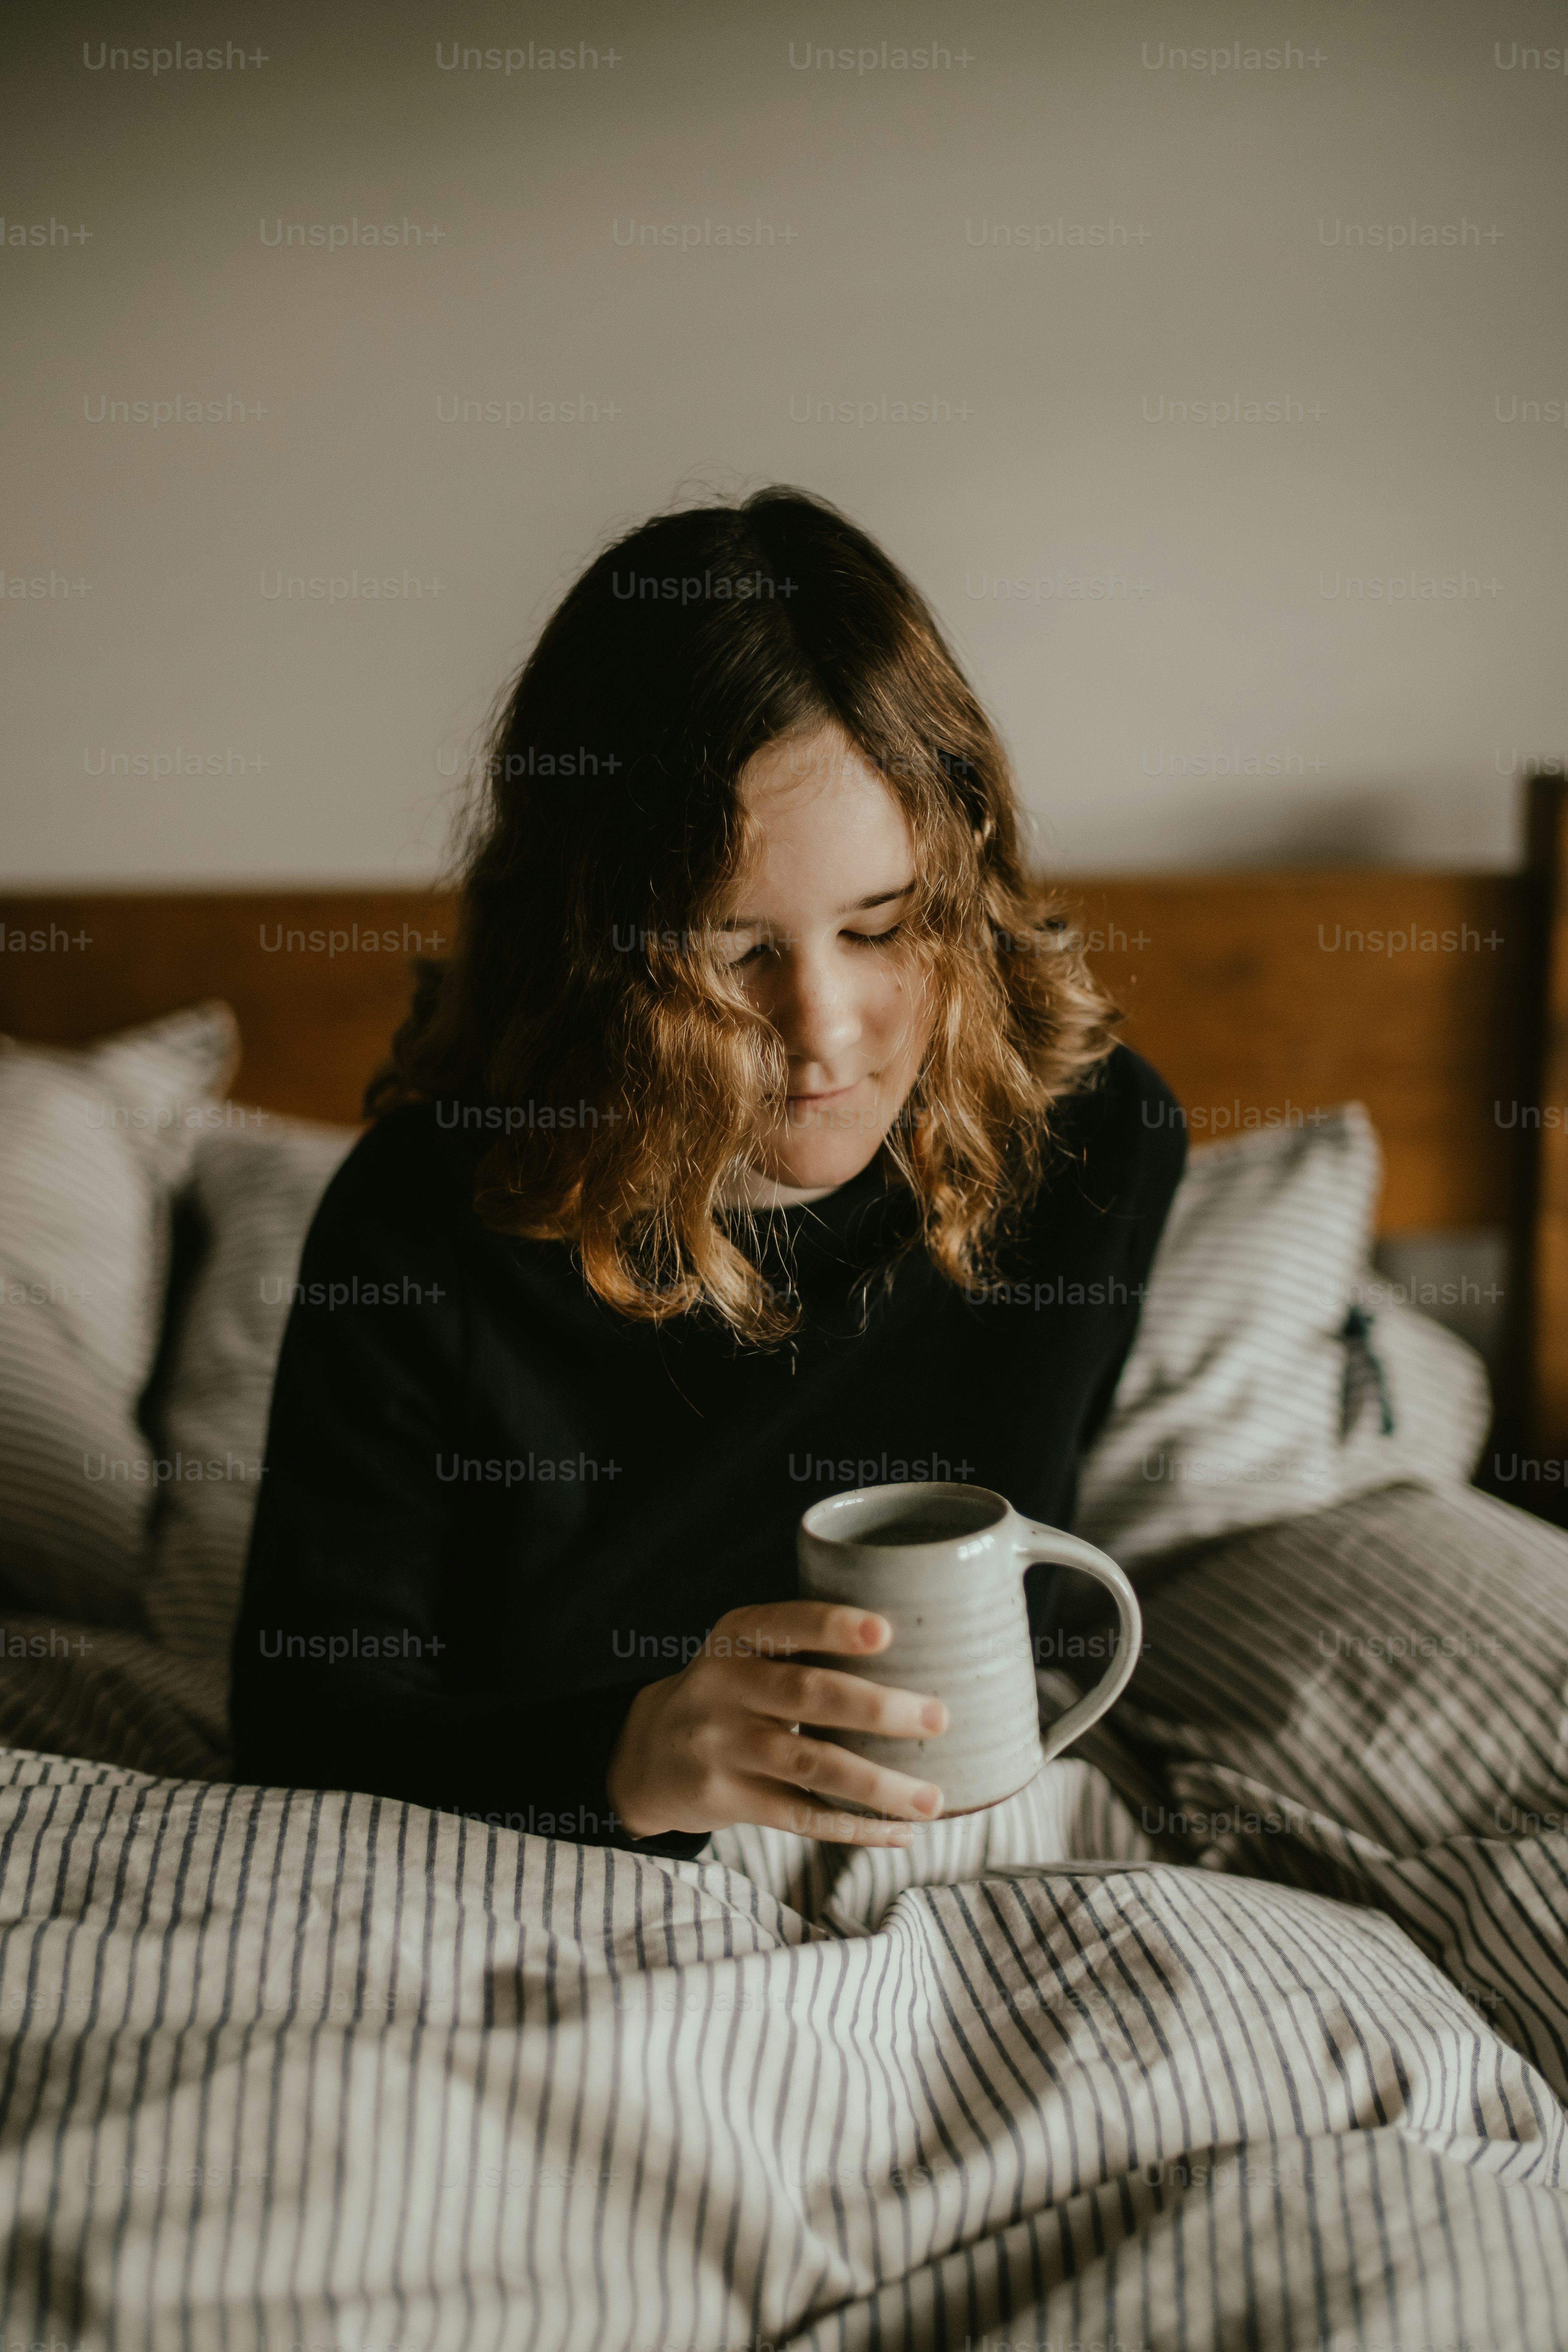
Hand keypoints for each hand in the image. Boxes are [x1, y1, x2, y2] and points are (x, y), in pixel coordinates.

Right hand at [605, 1599, 949, 1846]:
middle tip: (938, 1718)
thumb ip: (808, 1648)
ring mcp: (723, 1747)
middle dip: (875, 1709)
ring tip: (933, 1799)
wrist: (646, 1752)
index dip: (833, 1627)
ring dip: (877, 1785)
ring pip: (810, 1765)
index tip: (885, 1631)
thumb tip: (925, 1654)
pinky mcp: (728, 1799)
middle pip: (807, 1696)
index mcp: (737, 1637)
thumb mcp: (746, 1651)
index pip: (786, 1624)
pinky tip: (898, 1833)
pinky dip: (853, 1827)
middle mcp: (725, 1687)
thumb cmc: (730, 1691)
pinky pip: (799, 1816)